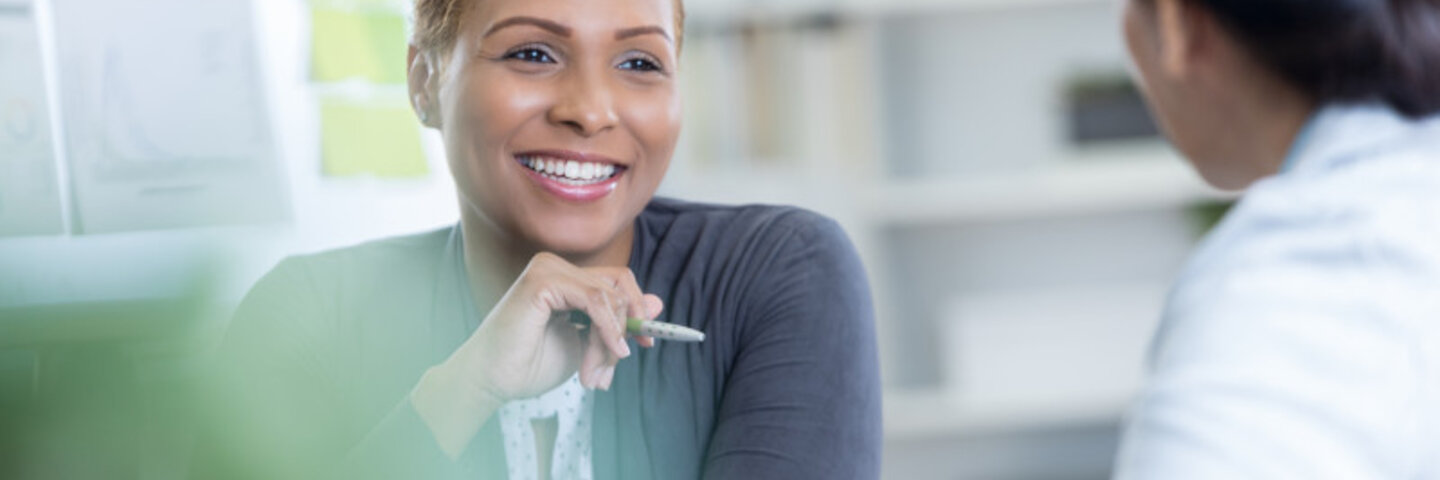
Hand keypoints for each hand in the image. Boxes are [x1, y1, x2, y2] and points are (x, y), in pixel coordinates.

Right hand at [412, 252, 661, 457]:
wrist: (493, 381)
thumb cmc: (529, 365)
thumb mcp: (587, 344)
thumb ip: (617, 323)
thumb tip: (657, 303)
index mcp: (565, 278)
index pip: (617, 281)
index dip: (637, 309)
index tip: (647, 342)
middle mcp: (556, 266)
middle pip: (617, 286)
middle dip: (623, 330)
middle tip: (614, 366)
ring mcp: (548, 269)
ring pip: (608, 296)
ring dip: (610, 340)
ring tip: (594, 374)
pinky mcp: (542, 280)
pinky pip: (595, 299)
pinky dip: (607, 328)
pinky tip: (608, 352)